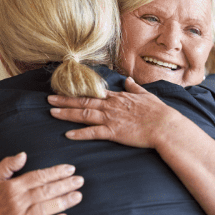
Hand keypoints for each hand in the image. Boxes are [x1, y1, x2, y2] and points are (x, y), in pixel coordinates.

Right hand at [0, 152, 82, 214]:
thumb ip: (6, 165)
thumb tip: (23, 154)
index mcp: (11, 187)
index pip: (38, 177)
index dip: (55, 172)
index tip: (71, 169)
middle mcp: (17, 202)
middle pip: (45, 191)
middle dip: (65, 185)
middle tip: (80, 180)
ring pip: (45, 208)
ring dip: (63, 202)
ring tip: (78, 196)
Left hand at [48, 77, 180, 148]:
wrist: (165, 125)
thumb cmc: (159, 112)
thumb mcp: (147, 95)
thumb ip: (135, 88)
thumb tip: (128, 80)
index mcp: (118, 98)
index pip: (94, 93)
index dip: (78, 92)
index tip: (66, 90)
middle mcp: (111, 106)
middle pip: (84, 101)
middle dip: (65, 100)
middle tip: (49, 99)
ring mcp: (111, 119)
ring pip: (84, 114)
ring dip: (67, 113)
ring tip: (52, 112)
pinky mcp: (114, 132)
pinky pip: (93, 133)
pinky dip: (80, 134)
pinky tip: (68, 134)